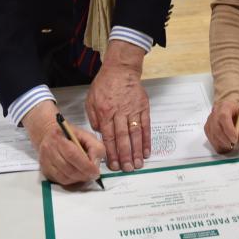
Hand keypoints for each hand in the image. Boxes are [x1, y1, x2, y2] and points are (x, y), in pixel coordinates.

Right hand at [23, 102, 104, 186]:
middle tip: (93, 175)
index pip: (72, 155)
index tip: (96, 171)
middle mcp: (49, 149)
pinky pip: (59, 181)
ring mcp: (45, 161)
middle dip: (83, 175)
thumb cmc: (71, 135)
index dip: (86, 166)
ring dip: (78, 179)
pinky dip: (71, 181)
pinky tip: (76, 175)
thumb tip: (95, 164)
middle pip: (68, 168)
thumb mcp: (87, 135)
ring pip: (63, 177)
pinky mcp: (45, 170)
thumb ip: (95, 147)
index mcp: (59, 137)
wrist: (50, 135)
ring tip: (85, 175)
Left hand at [85, 41, 149, 171]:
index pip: (108, 136)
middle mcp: (120, 112)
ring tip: (137, 164)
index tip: (113, 165)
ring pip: (135, 134)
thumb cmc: (104, 85)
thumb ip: (94, 118)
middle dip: (124, 155)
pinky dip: (146, 140)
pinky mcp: (143, 107)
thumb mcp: (91, 99)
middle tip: (127, 169)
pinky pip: (146, 126)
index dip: (111, 152)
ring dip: (136, 151)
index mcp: (105, 112)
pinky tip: (146, 151)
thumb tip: (100, 134)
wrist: (121, 69)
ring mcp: (133, 110)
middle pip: (122, 138)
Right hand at [204, 100, 238, 152]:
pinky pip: (210, 139)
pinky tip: (226, 145)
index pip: (223, 116)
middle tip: (235, 145)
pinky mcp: (207, 127)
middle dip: (226, 140)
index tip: (235, 139)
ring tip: (232, 145)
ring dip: (222, 144)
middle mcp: (215, 112)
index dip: (228, 129)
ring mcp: (210, 120)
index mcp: (226, 106)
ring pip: (212, 135)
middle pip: (216, 128)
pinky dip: (218, 145)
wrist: (232, 110)